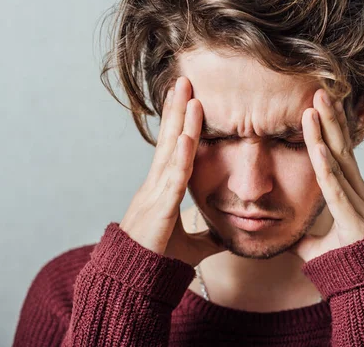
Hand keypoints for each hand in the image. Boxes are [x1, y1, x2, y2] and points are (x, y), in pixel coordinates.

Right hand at [119, 76, 224, 266]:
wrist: (134, 283)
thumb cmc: (158, 261)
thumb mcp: (192, 245)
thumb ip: (208, 237)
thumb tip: (228, 236)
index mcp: (163, 189)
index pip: (174, 148)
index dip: (180, 123)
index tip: (188, 99)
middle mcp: (157, 185)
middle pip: (169, 139)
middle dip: (176, 109)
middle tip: (185, 79)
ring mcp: (155, 194)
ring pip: (170, 151)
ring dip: (178, 121)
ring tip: (186, 93)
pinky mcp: (159, 209)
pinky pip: (173, 178)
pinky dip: (181, 157)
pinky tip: (187, 136)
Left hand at [290, 89, 363, 262]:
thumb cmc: (349, 268)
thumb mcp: (318, 247)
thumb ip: (305, 236)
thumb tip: (286, 234)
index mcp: (355, 195)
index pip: (341, 155)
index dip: (331, 130)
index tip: (318, 106)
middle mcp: (361, 193)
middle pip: (344, 149)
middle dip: (331, 118)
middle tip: (318, 89)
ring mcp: (362, 205)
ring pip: (342, 162)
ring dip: (328, 131)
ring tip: (316, 104)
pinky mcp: (357, 221)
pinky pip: (337, 190)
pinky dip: (326, 167)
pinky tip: (317, 146)